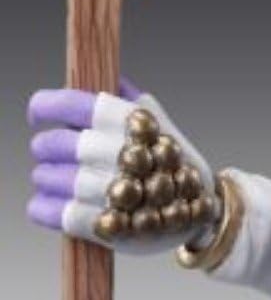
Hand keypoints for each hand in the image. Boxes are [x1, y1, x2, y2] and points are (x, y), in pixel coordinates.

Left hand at [28, 85, 216, 254]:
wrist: (202, 210)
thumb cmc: (175, 160)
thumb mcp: (160, 119)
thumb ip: (127, 96)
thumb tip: (102, 72)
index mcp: (131, 120)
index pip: (72, 103)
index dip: (45, 106)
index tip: (38, 112)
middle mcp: (120, 151)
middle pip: (52, 143)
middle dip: (46, 147)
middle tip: (53, 151)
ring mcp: (112, 190)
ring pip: (46, 178)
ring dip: (46, 178)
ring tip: (61, 178)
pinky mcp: (103, 226)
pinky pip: (50, 212)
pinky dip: (43, 206)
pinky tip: (52, 201)